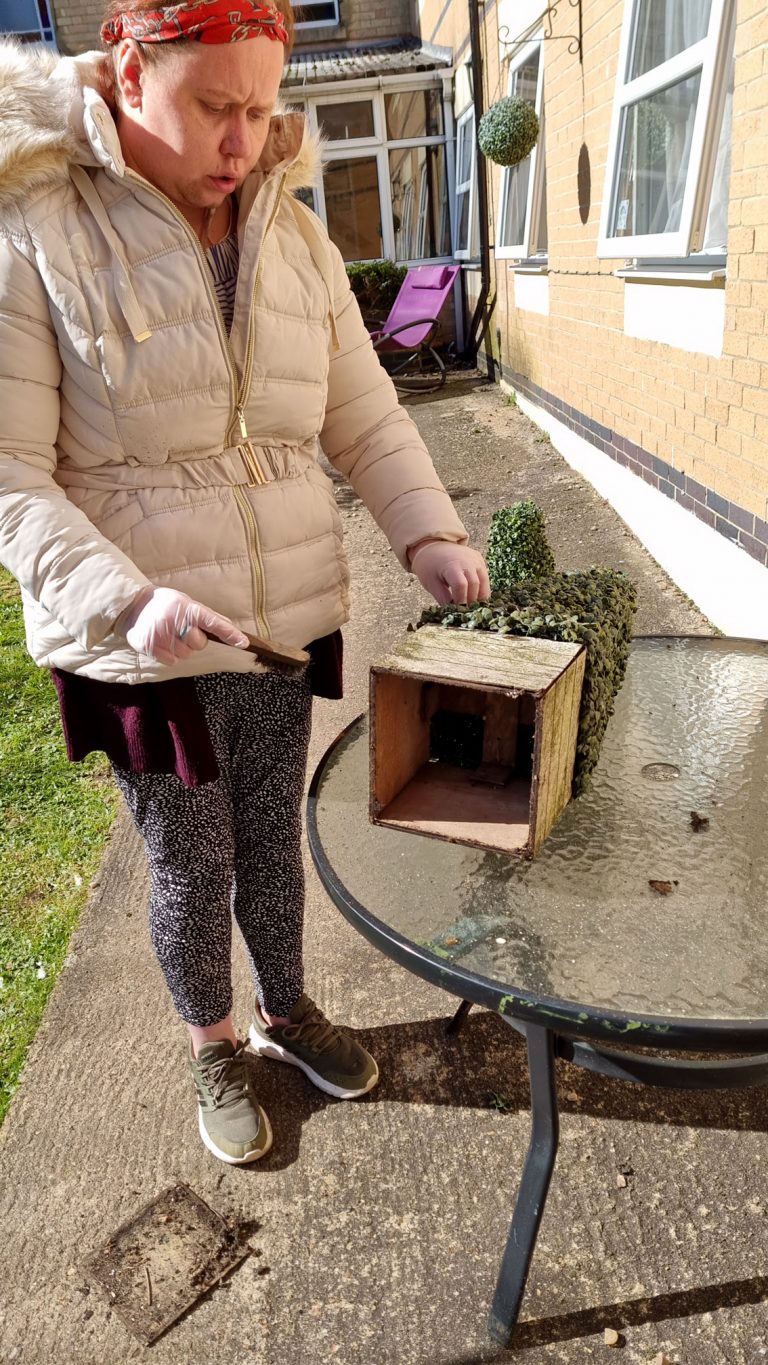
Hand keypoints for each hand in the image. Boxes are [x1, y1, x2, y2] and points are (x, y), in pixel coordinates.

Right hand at [121, 587, 249, 665]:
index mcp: (186, 608)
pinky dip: (169, 654)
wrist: (133, 607)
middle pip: (199, 644)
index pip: (213, 622)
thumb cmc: (165, 604)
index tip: (245, 643)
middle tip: (181, 629)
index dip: (230, 633)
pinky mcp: (151, 648)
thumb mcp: (186, 603)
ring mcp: (161, 635)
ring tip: (168, 634)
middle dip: (194, 640)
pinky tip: (161, 641)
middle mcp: (174, 621)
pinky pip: (172, 660)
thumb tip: (229, 626)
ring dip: (181, 647)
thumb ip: (207, 616)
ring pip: (186, 654)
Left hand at [409, 541, 490, 605]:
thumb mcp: (431, 583)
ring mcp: (475, 559)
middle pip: (475, 584)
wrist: (433, 546)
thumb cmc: (429, 566)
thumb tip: (452, 613)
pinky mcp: (480, 560)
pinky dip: (481, 588)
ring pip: (484, 582)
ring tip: (470, 606)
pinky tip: (473, 596)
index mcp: (451, 565)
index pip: (461, 585)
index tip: (457, 610)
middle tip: (465, 611)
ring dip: (479, 596)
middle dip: (471, 600)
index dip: (460, 600)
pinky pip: (484, 577)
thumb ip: (442, 598)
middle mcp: (467, 561)